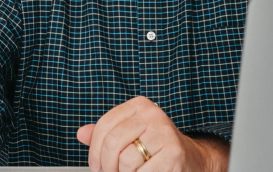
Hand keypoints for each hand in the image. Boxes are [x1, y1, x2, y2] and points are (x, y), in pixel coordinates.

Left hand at [76, 96, 228, 171]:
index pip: (104, 125)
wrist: (191, 160)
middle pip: (113, 142)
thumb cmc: (155, 148)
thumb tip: (81, 133)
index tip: (96, 165)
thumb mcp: (130, 135)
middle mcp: (153, 114)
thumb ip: (105, 134)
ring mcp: (164, 132)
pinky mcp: (173, 152)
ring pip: (126, 160)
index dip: (95, 150)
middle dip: (107, 165)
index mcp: (139, 106)